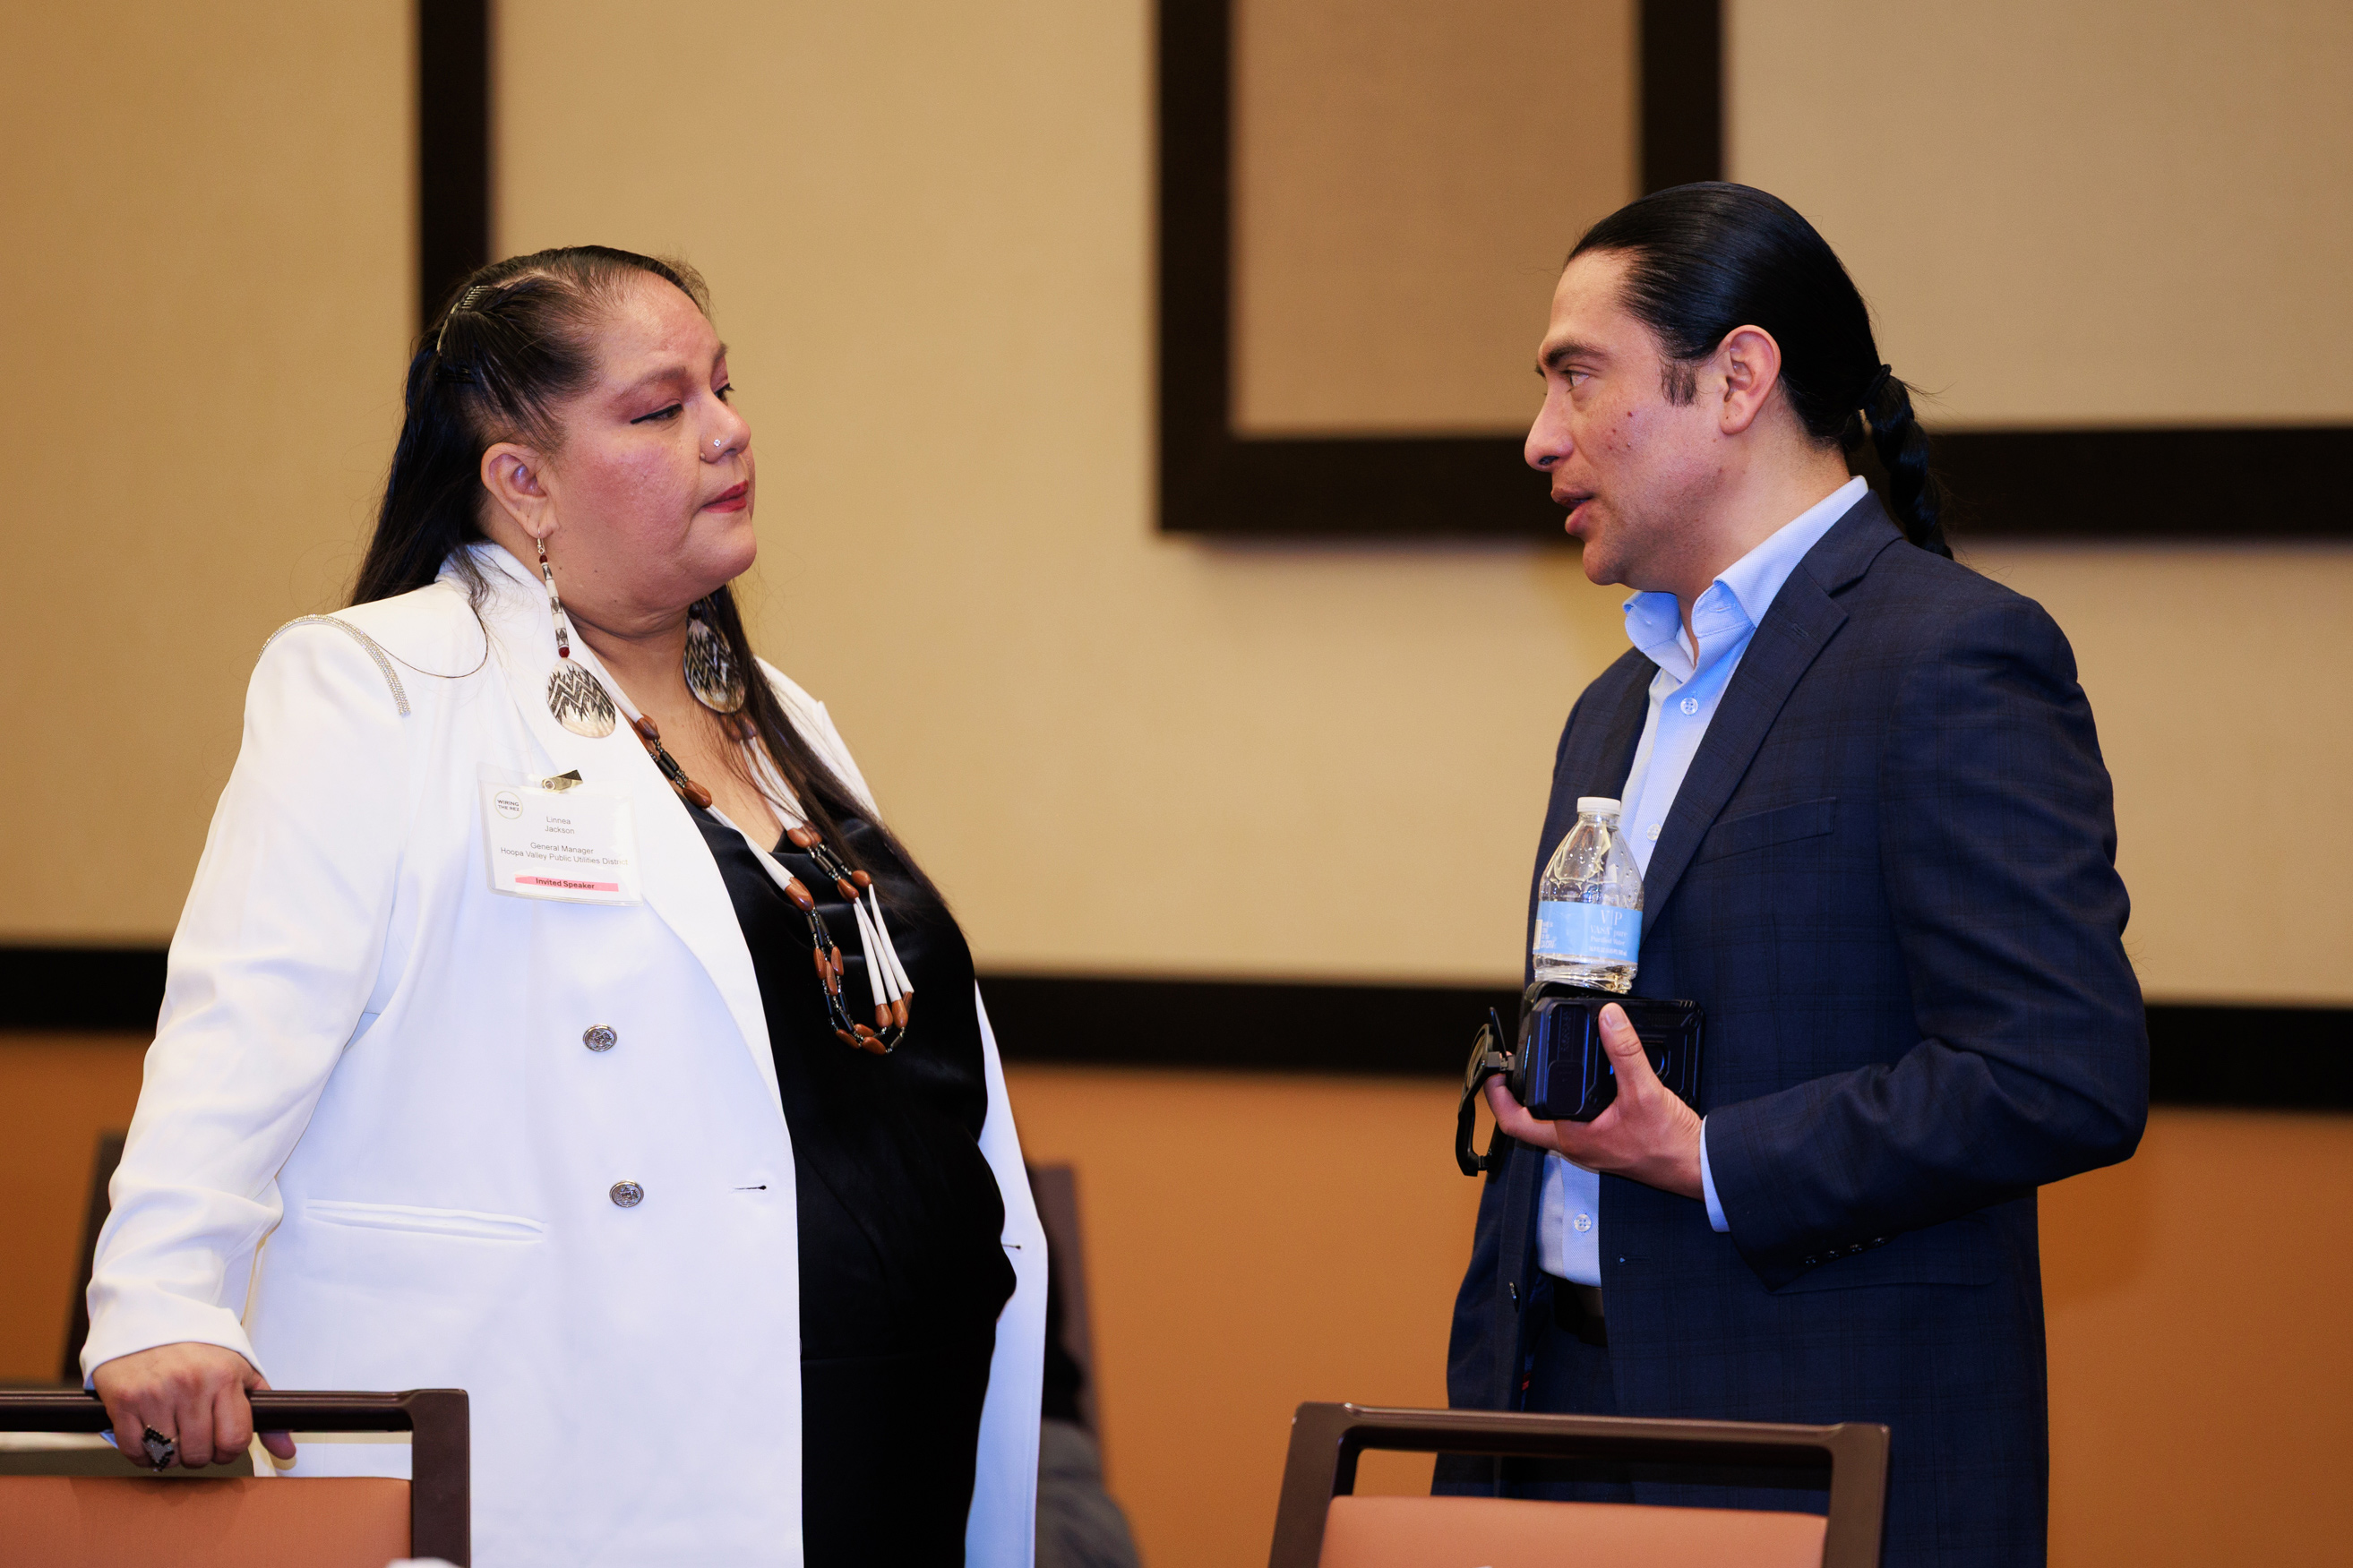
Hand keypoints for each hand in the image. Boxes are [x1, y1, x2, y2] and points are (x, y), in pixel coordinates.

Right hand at [92, 1343, 296, 1468]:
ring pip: (167, 1456)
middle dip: (201, 1454)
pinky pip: (135, 1451)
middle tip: (197, 1439)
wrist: (148, 1316)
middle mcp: (190, 1386)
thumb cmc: (197, 1344)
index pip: (234, 1440)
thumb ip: (264, 1410)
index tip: (223, 1443)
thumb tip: (287, 1451)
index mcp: (223, 1377)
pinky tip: (150, 1436)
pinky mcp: (123, 1401)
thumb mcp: (240, 1368)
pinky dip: (143, 1454)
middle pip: (199, 1454)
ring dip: (172, 1455)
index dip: (230, 1450)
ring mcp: (154, 1395)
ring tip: (174, 1434)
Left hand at [1485, 1002, 1705, 1198]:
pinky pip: (1576, 1119)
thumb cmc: (1670, 1146)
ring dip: (1545, 1094)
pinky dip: (1571, 1098)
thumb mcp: (1645, 1091)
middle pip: (1530, 1119)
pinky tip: (1582, 1079)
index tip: (1493, 1071)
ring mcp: (1590, 1145)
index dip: (1497, 1096)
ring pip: (1554, 1119)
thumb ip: (1624, 1053)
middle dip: (1518, 1090)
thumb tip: (1608, 1019)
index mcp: (1573, 1138)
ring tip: (1542, 1064)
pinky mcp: (1606, 1141)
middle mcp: (1576, 1145)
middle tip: (1514, 1062)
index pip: (1516, 1122)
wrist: (1697, 1167)